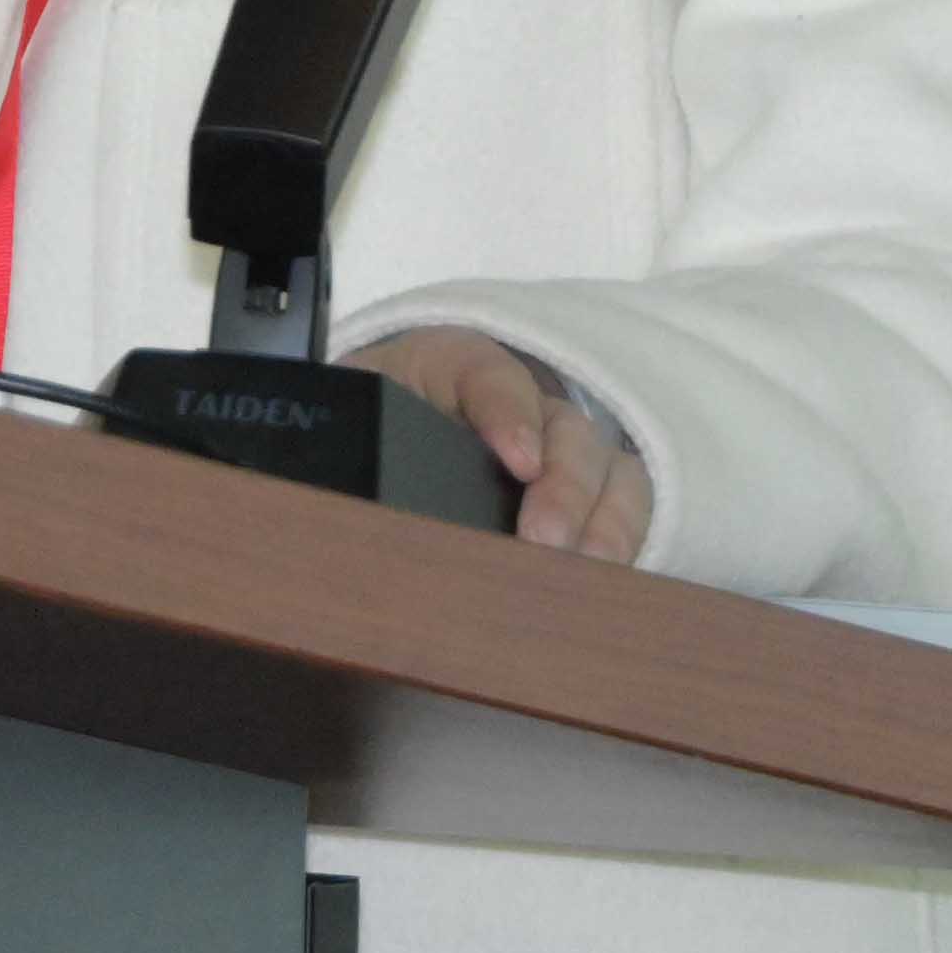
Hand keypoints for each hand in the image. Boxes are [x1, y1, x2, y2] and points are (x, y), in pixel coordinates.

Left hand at [353, 326, 650, 559]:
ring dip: (603, 521)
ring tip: (585, 572)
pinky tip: (609, 584)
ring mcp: (560, 446)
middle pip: (564, 428)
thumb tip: (327, 508)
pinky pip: (625, 507)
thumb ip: (339, 452)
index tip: (518, 459)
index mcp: (447, 368)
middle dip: (562, 486)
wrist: (368, 447)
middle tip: (544, 542)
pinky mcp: (585, 491)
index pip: (487, 373)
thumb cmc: (358, 438)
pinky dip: (623, 543)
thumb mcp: (343, 431)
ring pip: (607, 467)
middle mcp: (519, 401)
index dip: (508, 412)